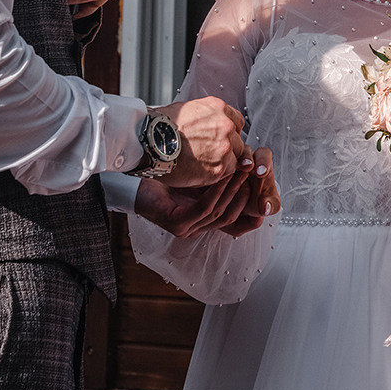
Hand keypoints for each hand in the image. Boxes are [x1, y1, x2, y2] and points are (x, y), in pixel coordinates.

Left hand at [136, 148, 278, 238]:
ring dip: (233, 191)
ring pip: (219, 213)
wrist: (132, 165)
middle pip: (230, 216)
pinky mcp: (176, 224)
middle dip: (245, 194)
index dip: (249, 201)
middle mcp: (194, 226)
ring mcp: (185, 227)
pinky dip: (217, 192)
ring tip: (241, 171)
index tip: (258, 178)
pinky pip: (204, 209)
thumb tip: (240, 161)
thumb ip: (215, 172)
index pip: (234, 217)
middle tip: (254, 173)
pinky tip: (223, 176)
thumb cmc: (161, 166)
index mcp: (199, 217)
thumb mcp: (194, 171)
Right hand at [153, 97, 247, 188]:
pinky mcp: (218, 168)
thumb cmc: (160, 126)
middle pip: (238, 142)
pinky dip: (215, 175)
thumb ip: (205, 116)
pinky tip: (199, 171)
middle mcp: (226, 126)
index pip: (237, 122)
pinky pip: (226, 174)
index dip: (229, 133)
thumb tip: (208, 121)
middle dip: (227, 149)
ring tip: (201, 164)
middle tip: (208, 155)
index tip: (219, 139)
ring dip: (222, 163)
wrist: (149, 142)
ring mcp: (224, 147)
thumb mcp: (186, 109)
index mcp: (218, 108)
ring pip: (235, 159)